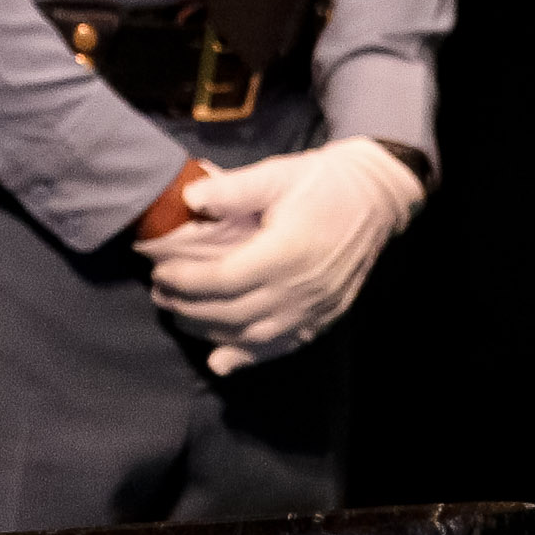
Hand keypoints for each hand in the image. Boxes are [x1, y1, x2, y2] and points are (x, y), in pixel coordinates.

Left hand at [137, 136, 424, 373]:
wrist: (375, 199)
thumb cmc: (321, 182)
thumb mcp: (277, 174)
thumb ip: (233, 189)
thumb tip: (189, 199)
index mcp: (287, 251)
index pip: (225, 278)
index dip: (186, 281)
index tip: (159, 272)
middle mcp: (302, 287)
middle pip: (234, 314)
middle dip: (189, 308)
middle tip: (160, 295)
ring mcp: (316, 307)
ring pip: (254, 337)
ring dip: (211, 333)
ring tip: (180, 317)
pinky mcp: (324, 317)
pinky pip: (283, 346)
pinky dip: (249, 357)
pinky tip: (221, 361)